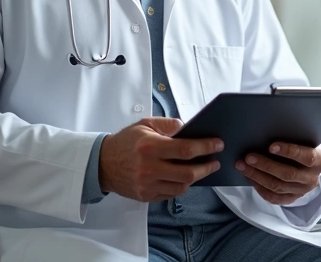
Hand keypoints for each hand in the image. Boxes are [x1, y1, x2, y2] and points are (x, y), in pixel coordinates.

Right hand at [98, 117, 222, 202]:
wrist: (102, 164)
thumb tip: (189, 128)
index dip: (206, 147)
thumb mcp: (145, 125)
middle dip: (206, 167)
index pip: (186, 149)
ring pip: (181, 186)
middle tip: (215, 161)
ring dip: (195, 178)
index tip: (218, 144)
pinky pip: (171, 194)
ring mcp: (147, 185)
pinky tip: (186, 177)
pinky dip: (181, 185)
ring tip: (202, 169)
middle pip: (187, 173)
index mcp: (150, 147)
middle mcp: (149, 168)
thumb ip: (169, 124)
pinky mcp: (146, 196)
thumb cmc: (126, 142)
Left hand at [236, 142, 320, 204]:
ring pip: (277, 186)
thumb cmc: (303, 147)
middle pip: (288, 174)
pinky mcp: (291, 199)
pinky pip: (273, 197)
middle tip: (249, 157)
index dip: (289, 151)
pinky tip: (249, 177)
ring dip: (257, 176)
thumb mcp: (305, 141)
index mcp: (320, 161)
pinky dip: (259, 187)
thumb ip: (294, 138)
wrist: (309, 166)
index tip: (271, 146)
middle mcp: (312, 179)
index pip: (306, 157)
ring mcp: (301, 191)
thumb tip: (269, 132)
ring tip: (243, 165)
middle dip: (266, 165)